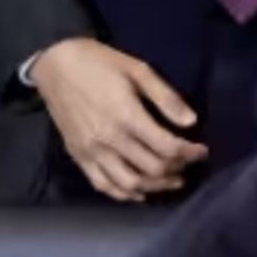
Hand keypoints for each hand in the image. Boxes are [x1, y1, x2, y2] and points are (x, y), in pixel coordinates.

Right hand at [30, 38, 207, 202]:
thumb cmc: (98, 62)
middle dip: (177, 169)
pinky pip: (103, 185)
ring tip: (170, 181)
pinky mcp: (79, 156)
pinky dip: (124, 194)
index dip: (190, 152)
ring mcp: (92, 151)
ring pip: (130, 183)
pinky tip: (139, 191)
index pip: (167, 147)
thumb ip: (165, 96)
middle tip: (187, 163)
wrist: (54, 64)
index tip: (201, 150)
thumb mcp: (136, 68)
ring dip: (156, 187)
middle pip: (152, 168)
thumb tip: (191, 121)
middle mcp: (109, 139)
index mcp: (126, 115)